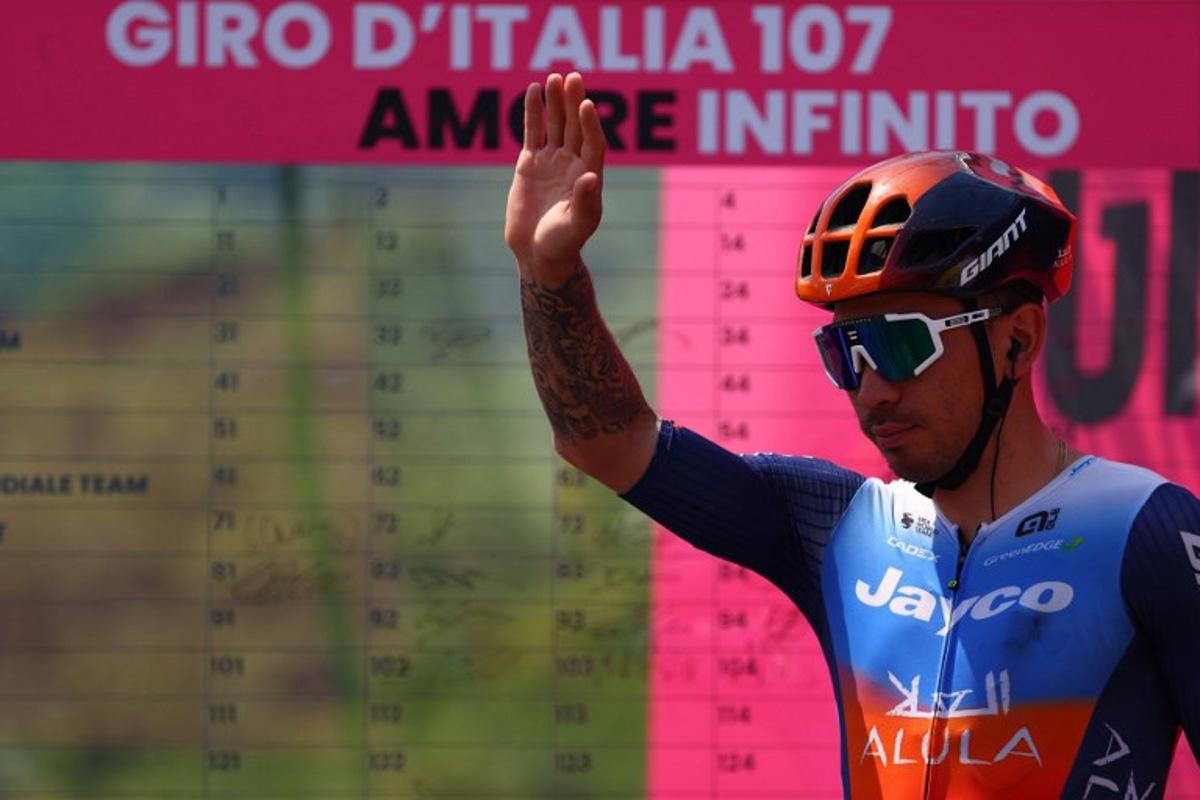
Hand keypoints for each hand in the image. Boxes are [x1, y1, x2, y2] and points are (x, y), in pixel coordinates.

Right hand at [504, 72, 606, 283]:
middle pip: (575, 126)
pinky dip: (532, 113)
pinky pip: (532, 133)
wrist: (538, 254)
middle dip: (573, 103)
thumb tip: (590, 177)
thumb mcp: (577, 226)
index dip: (590, 124)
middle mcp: (572, 164)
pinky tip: (533, 91)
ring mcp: (551, 162)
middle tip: (572, 77)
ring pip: (555, 125)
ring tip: (554, 78)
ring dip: (555, 102)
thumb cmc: (563, 244)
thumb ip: (585, 202)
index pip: (592, 142)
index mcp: (588, 176)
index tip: (586, 104)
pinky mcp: (530, 164)